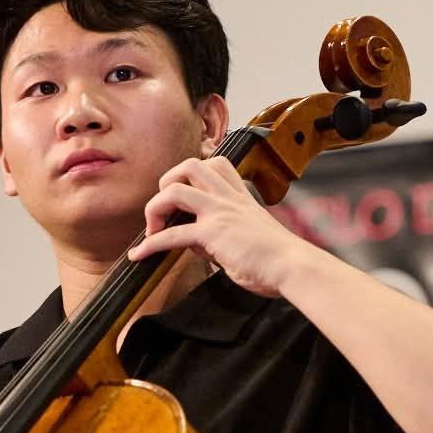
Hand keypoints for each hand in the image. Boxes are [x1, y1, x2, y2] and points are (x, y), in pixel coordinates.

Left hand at [126, 157, 309, 297]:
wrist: (293, 267)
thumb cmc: (277, 260)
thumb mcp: (246, 239)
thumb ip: (218, 236)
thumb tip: (193, 243)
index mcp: (241, 197)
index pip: (215, 164)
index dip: (193, 173)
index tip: (183, 197)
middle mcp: (229, 199)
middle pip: (191, 165)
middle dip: (168, 182)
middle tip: (165, 210)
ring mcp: (220, 212)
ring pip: (174, 190)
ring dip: (154, 208)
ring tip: (151, 230)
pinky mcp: (214, 233)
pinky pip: (171, 234)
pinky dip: (150, 244)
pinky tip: (139, 255)